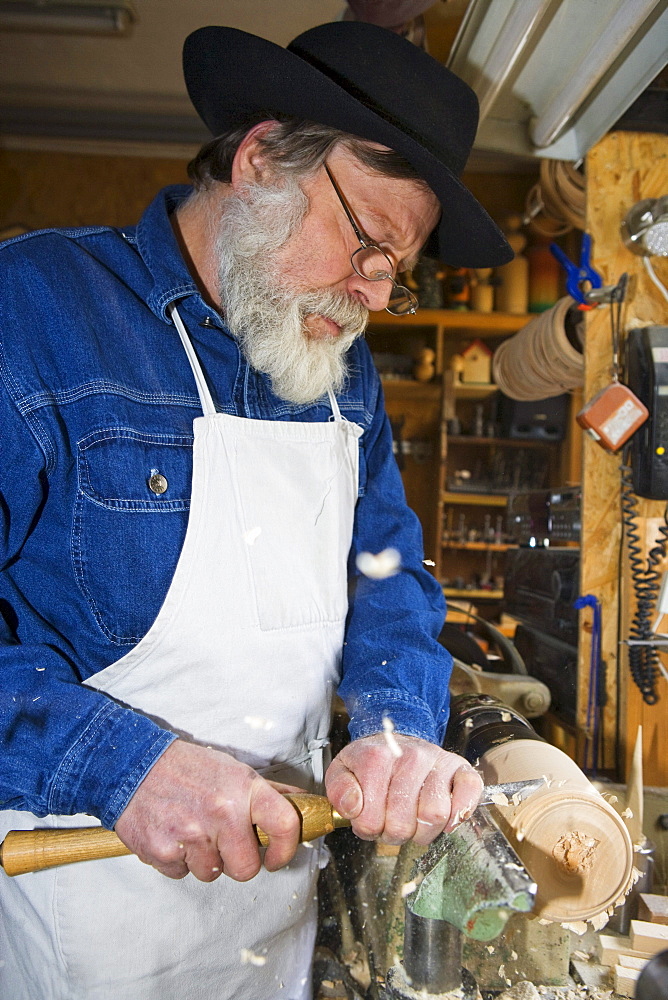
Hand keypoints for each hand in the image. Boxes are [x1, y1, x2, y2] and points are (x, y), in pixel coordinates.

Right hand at [114, 739, 301, 881]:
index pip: (284, 825)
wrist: (134, 764)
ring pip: (211, 874)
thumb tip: (304, 804)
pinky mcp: (163, 852)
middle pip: (246, 868)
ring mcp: (191, 835)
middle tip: (224, 843)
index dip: (286, 849)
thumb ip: (269, 793)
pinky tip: (173, 835)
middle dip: (237, 862)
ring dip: (204, 860)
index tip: (276, 857)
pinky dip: (178, 861)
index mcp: (244, 789)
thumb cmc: (188, 767)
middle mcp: (222, 813)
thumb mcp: (233, 770)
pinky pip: (181, 875)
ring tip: (193, 831)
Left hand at [325, 734, 482, 846]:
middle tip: (390, 823)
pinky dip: (460, 813)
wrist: (395, 737)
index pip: (371, 819)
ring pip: (435, 815)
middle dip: (394, 834)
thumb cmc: (370, 761)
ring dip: (422, 831)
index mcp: (377, 758)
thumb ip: (339, 790)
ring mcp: (438, 760)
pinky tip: (445, 819)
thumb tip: (354, 807)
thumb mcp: (342, 771)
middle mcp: (411, 756)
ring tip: (412, 821)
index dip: (368, 830)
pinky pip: (469, 793)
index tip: (368, 821)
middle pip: (404, 823)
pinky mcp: (461, 767)